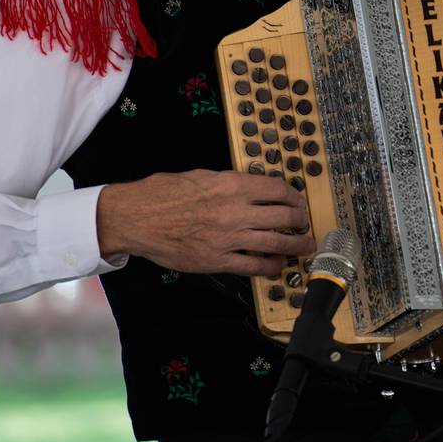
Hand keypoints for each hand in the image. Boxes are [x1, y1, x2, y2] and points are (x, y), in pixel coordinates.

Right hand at [96, 169, 314, 275]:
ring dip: (295, 244)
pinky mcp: (218, 260)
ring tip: (304, 245)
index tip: (297, 200)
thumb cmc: (163, 194)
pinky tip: (278, 264)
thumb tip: (250, 187)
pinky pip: (254, 266)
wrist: (137, 217)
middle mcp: (235, 210)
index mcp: (232, 185)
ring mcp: (229, 237)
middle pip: (283, 216)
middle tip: (305, 222)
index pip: (276, 189)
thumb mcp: (201, 175)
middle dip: (300, 220)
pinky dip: (271, 266)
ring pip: (276, 242)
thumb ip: (229, 182)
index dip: (293, 195)